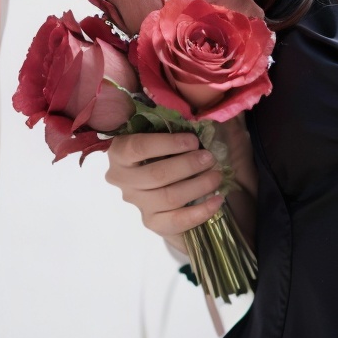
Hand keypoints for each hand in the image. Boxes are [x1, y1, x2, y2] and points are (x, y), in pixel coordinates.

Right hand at [104, 113, 256, 254]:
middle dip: (188, 165)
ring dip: (198, 185)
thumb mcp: (171, 128)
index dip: (167, 143)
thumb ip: (176, 120)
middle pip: (156, 175)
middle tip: (210, 158)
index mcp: (121, 151)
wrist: (176, 180)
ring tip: (217, 176)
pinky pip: (175, 221)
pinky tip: (217, 200)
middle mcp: (122, 178)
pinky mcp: (152, 222)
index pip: (137, 147)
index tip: (193, 141)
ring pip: (168, 197)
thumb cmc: (173, 147)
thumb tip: (198, 115)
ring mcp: (137, 202)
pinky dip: (200, 211)